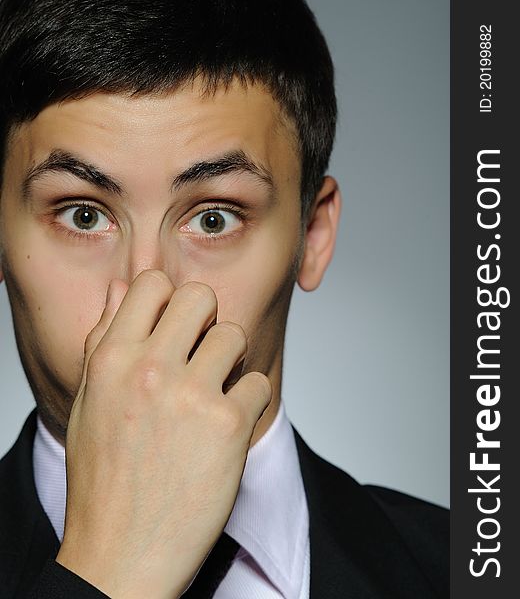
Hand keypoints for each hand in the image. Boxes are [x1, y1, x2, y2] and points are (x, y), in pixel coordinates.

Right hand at [55, 270, 271, 597]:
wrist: (121, 556)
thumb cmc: (103, 480)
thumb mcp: (89, 401)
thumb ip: (104, 339)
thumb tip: (120, 287)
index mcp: (111, 359)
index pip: (153, 283)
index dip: (169, 300)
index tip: (176, 326)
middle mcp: (150, 368)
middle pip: (202, 296)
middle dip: (207, 320)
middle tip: (202, 353)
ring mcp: (191, 395)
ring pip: (235, 335)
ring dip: (231, 361)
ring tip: (215, 393)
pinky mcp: (229, 426)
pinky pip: (258, 383)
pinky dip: (249, 402)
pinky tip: (227, 428)